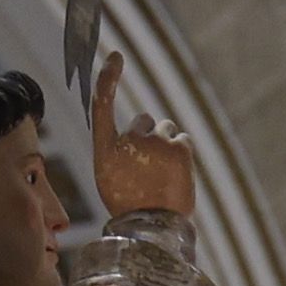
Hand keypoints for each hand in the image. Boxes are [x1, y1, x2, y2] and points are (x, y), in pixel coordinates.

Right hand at [89, 57, 194, 220]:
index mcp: (105, 148)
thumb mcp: (111, 175)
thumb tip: (142, 128)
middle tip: (148, 169)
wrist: (153, 229)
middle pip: (144, 122)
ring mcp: (155, 142)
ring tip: (162, 174)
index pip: (102, 103)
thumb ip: (120, 148)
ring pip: (165, 130)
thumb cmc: (130, 204)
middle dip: (148, 138)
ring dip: (165, 145)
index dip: (108, 78)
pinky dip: (181, 153)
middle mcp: (128, 139)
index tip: (116, 57)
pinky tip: (176, 174)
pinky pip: (182, 139)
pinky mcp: (179, 148)